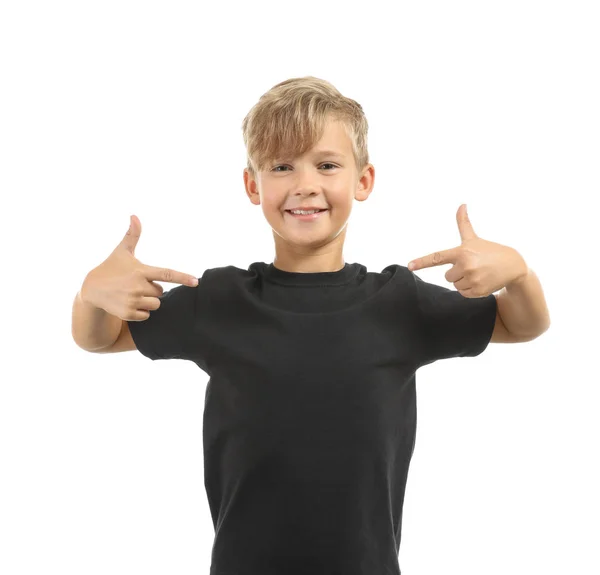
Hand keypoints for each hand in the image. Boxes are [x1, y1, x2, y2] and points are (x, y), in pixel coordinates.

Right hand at [80, 215, 197, 320]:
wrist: (91, 289)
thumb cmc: (111, 268)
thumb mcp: (122, 252)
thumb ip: (132, 235)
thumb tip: (134, 216)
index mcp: (141, 271)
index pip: (167, 274)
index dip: (182, 278)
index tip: (196, 282)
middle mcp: (138, 286)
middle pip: (160, 292)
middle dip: (152, 289)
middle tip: (136, 284)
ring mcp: (133, 300)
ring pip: (155, 304)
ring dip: (148, 301)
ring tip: (132, 294)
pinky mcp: (128, 313)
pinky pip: (146, 315)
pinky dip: (140, 311)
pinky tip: (128, 303)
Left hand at [407, 204, 527, 297]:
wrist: (513, 266)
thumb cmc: (489, 250)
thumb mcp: (474, 238)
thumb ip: (463, 223)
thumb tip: (461, 204)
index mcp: (461, 252)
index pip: (437, 257)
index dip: (422, 262)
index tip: (409, 266)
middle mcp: (465, 266)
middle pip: (447, 276)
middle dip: (457, 272)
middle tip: (472, 266)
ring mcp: (472, 279)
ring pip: (455, 285)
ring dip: (463, 281)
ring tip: (478, 273)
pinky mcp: (478, 291)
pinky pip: (463, 294)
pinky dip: (470, 289)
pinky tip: (481, 281)